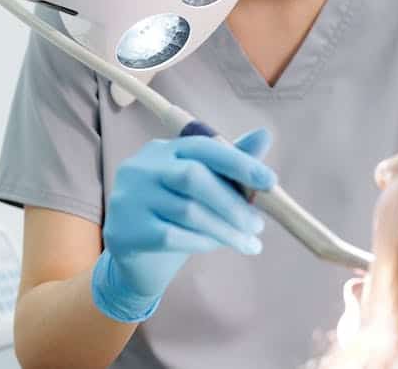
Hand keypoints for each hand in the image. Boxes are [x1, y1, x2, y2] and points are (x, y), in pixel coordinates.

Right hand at [91, 129, 276, 321]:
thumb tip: (265, 134)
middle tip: (258, 225)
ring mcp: (129, 199)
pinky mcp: (126, 231)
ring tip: (247, 242)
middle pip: (193, 177)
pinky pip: (173, 235)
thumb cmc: (175, 218)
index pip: (202, 146)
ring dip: (226, 229)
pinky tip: (216, 247)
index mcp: (161, 150)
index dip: (238, 162)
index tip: (270, 181)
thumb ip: (229, 165)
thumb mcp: (203, 190)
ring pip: (187, 210)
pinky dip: (202, 242)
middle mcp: (140, 168)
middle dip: (232, 202)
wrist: (136, 263)